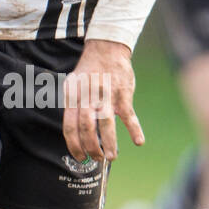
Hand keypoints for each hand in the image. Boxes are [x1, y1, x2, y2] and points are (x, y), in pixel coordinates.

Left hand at [62, 39, 143, 162]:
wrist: (106, 49)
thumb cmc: (88, 70)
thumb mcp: (71, 85)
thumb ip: (70, 106)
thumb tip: (71, 131)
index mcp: (73, 98)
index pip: (70, 127)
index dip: (74, 145)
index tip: (79, 156)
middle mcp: (88, 98)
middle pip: (87, 129)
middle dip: (91, 148)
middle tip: (97, 158)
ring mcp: (106, 96)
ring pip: (106, 124)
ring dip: (109, 144)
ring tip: (111, 157)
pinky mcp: (123, 94)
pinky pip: (129, 115)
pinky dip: (134, 129)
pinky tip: (138, 142)